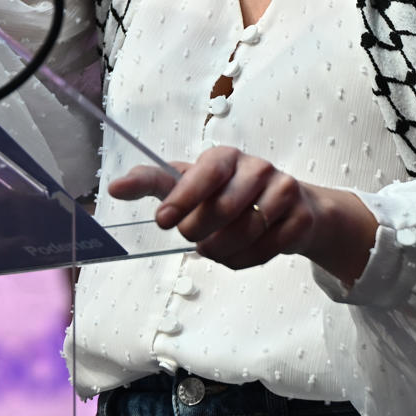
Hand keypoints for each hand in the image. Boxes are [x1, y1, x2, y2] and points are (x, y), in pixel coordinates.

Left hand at [108, 146, 378, 281]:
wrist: (289, 208)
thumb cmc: (228, 193)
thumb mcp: (190, 185)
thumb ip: (154, 183)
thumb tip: (114, 187)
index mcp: (225, 156)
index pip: (205, 171)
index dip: (183, 196)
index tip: (162, 221)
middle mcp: (257, 167)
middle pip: (224, 207)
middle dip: (201, 232)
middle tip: (192, 238)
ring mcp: (283, 190)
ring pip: (247, 231)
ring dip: (223, 250)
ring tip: (213, 248)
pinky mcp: (301, 216)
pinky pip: (270, 247)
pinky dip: (248, 258)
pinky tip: (240, 252)